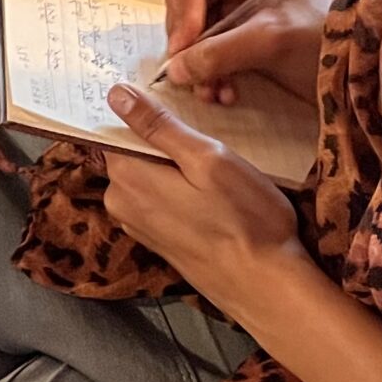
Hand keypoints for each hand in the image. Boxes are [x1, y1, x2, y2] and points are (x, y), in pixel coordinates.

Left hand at [99, 83, 308, 301]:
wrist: (267, 287)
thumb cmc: (246, 219)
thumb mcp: (208, 159)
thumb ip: (159, 126)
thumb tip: (116, 94)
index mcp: (127, 178)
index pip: (115, 127)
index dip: (143, 110)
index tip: (173, 103)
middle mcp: (121, 203)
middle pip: (131, 150)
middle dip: (162, 137)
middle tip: (206, 134)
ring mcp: (138, 224)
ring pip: (147, 173)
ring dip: (173, 163)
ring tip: (214, 164)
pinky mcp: (158, 239)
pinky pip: (158, 197)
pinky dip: (178, 186)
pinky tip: (211, 190)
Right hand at [161, 0, 330, 105]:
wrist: (360, 72)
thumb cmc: (330, 39)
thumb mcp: (272, 40)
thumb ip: (219, 52)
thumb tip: (176, 68)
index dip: (182, 13)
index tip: (183, 50)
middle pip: (187, 4)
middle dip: (189, 44)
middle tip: (192, 74)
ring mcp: (243, 4)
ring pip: (196, 32)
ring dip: (198, 64)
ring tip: (212, 92)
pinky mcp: (247, 32)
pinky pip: (211, 50)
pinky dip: (211, 72)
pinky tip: (225, 92)